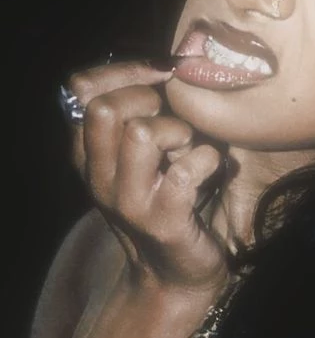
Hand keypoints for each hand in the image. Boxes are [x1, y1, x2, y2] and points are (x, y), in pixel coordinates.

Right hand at [67, 60, 229, 297]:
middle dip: (150, 98)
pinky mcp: (163, 220)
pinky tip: (211, 167)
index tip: (164, 72)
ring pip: (139, 134)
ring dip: (178, 131)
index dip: (124, 69)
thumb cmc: (171, 201)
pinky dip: (207, 159)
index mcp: (89, 153)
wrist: (177, 273)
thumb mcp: (145, 157)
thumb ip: (143, 115)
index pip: (80, 88)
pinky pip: (184, 169)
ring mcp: (127, 201)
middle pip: (103, 109)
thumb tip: (171, 63)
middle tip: (177, 118)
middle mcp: (98, 176)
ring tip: (192, 146)